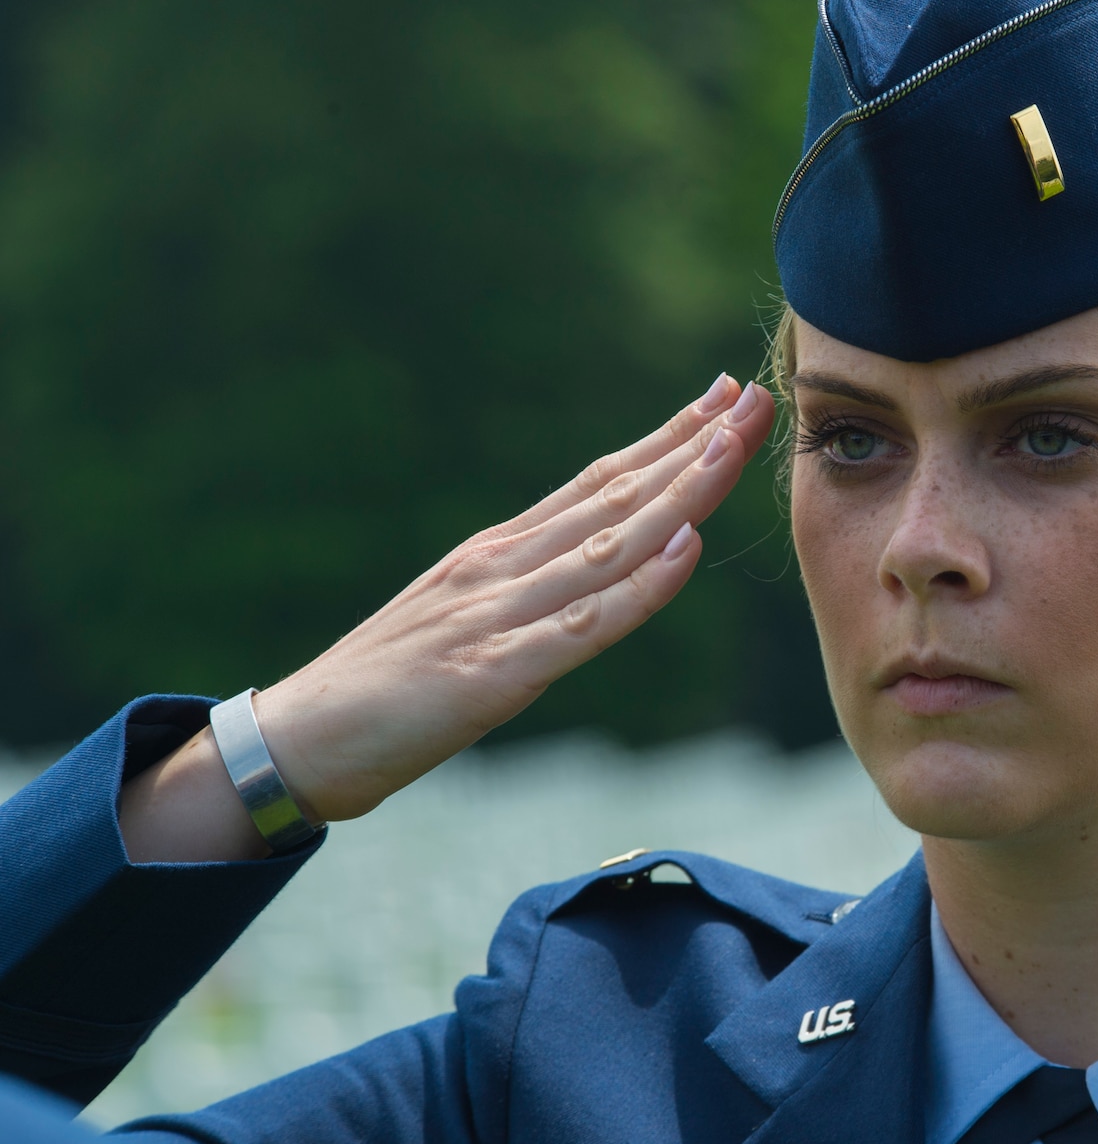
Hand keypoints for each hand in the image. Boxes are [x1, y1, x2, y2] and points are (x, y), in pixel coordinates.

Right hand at [119, 373, 775, 857]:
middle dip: (692, 447)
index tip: (722, 398)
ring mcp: (497, 615)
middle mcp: (502, 567)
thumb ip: (528, 588)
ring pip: (609, 545)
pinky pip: (584, 626)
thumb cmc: (384, 687)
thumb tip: (600, 563)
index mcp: (498, 553)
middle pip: (615, 497)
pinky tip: (686, 550)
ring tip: (733, 449)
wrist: (296, 745)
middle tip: (755, 400)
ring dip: (679, 496)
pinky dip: (640, 587)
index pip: (599, 482)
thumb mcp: (465, 618)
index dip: (665, 439)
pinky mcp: (491, 673)